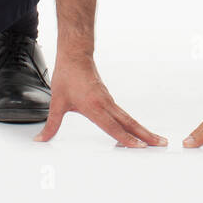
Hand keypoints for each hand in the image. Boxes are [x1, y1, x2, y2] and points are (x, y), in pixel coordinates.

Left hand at [34, 53, 165, 147]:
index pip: (113, 127)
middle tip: (161, 143)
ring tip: (155, 140)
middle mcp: (106, 104)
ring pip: (129, 119)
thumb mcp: (57, 102)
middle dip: (146, 135)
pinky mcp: (108, 99)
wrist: (75, 55)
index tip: (140, 147)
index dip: (127, 139)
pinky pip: (123, 114)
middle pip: (129, 123)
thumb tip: (41, 139)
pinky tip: (136, 130)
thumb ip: (51, 125)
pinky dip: (133, 124)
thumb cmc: (68, 76)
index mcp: (94, 107)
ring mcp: (109, 101)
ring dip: (143, 130)